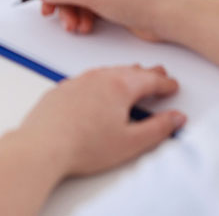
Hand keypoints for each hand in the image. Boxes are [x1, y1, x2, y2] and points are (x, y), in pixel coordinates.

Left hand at [12, 65, 185, 177]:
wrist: (42, 146)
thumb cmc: (83, 146)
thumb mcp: (131, 142)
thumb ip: (158, 129)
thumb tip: (176, 118)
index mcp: (119, 86)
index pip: (150, 80)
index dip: (165, 83)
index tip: (172, 86)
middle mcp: (98, 78)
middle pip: (130, 71)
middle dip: (147, 73)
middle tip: (158, 75)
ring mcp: (78, 82)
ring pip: (107, 72)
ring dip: (124, 74)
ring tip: (132, 79)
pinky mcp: (62, 90)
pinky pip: (87, 79)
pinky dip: (101, 81)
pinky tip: (99, 90)